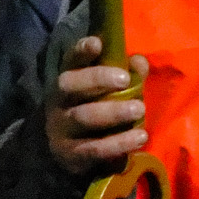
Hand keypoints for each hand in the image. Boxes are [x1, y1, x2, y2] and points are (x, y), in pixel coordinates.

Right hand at [47, 36, 151, 176]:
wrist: (67, 153)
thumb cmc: (93, 111)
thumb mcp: (107, 92)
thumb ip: (125, 74)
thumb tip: (139, 61)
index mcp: (68, 80)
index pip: (70, 61)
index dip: (81, 51)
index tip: (97, 43)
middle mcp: (59, 102)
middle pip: (70, 85)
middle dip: (97, 79)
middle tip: (125, 79)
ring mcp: (61, 129)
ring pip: (83, 117)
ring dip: (113, 112)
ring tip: (139, 109)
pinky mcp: (71, 155)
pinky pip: (94, 149)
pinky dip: (118, 143)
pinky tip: (140, 136)